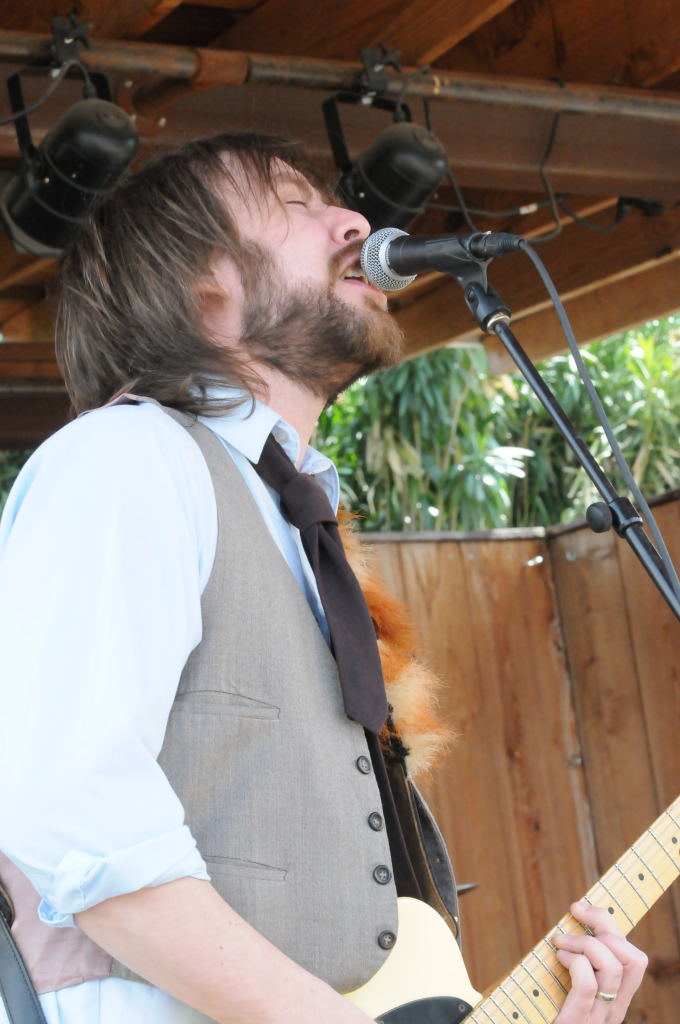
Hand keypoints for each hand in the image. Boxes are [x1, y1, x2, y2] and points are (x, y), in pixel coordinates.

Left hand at [552, 902, 647, 1022]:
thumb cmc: (541, 1014)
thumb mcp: (565, 987)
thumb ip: (576, 965)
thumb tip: (570, 923)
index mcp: (613, 1000)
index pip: (634, 959)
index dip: (612, 926)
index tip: (584, 908)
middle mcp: (612, 1010)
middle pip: (630, 957)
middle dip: (603, 925)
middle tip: (575, 917)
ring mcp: (597, 1019)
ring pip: (612, 967)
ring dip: (584, 942)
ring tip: (561, 942)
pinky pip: (587, 985)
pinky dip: (574, 962)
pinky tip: (558, 958)